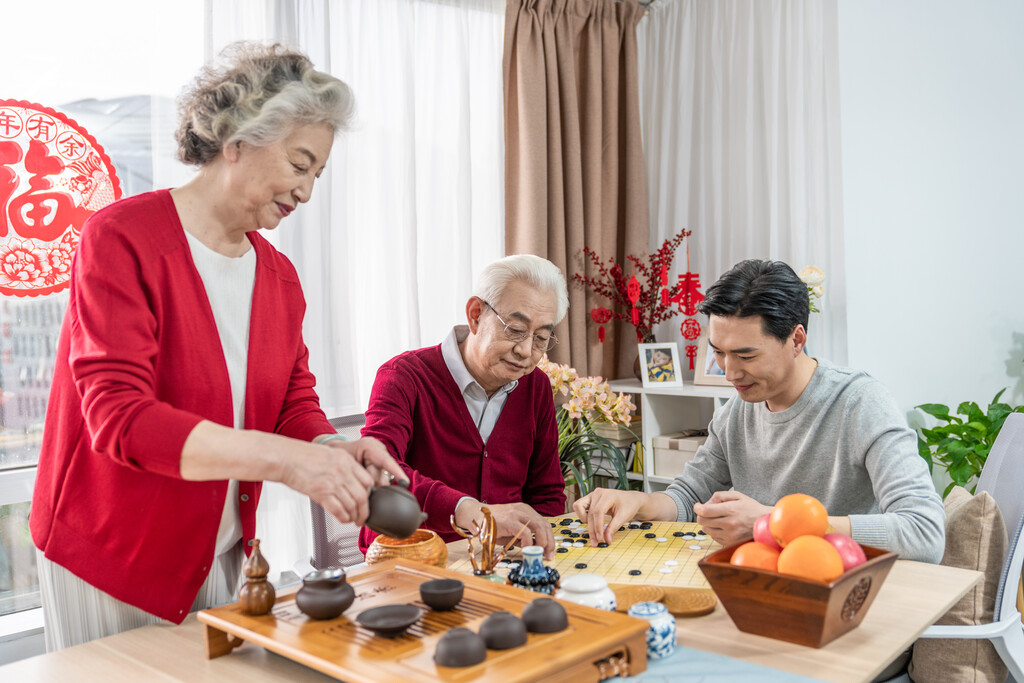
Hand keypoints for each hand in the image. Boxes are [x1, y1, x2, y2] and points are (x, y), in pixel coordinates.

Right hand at [281, 438, 404, 525]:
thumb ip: (343, 466)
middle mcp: (343, 471)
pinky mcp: (322, 493)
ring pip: (352, 505)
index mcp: (346, 461)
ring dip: (354, 516)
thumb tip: (350, 481)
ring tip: (352, 520)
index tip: (367, 500)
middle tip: (362, 517)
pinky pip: (338, 510)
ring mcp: (333, 482)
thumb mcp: (329, 454)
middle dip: (364, 511)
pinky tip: (342, 519)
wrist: (286, 458)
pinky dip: (343, 518)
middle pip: (362, 496)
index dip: (369, 494)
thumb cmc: (302, 456)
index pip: (368, 480)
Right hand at [455, 501, 555, 559]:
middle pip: (544, 525)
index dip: (550, 538)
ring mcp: (517, 513)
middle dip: (549, 542)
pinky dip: (529, 543)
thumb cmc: (492, 525)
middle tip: (548, 556)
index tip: (549, 552)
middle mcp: (524, 510)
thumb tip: (535, 549)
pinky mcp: (510, 520)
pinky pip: (526, 532)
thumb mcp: (511, 531)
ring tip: (538, 553)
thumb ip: (523, 537)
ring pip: (539, 527)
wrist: (473, 516)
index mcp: (526, 511)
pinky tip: (526, 550)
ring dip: (542, 542)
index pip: (544, 523)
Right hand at [573, 488, 649, 545]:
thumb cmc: (628, 506)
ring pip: (580, 507)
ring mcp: (592, 495)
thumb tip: (606, 540)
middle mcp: (598, 493)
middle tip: (595, 542)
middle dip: (592, 529)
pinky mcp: (589, 499)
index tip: (600, 538)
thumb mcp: (624, 517)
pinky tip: (591, 523)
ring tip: (593, 531)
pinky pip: (579, 506)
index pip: (598, 511)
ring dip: (584, 521)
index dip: (597, 526)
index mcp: (608, 495)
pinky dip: (582, 516)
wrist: (630, 499)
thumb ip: (613, 528)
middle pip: (590, 513)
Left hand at [692, 490, 771, 546]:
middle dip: (701, 515)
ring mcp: (730, 536)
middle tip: (705, 512)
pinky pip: (714, 537)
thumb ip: (720, 496)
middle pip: (703, 521)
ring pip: (707, 530)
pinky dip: (714, 531)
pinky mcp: (730, 543)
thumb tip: (706, 503)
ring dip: (707, 524)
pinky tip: (721, 526)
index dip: (697, 508)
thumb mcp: (738, 495)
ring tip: (716, 519)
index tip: (697, 506)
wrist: (766, 524)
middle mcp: (729, 524)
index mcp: (731, 510)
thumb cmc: (751, 508)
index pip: (705, 511)